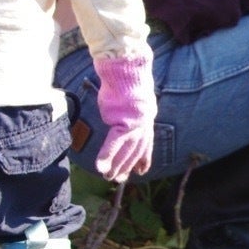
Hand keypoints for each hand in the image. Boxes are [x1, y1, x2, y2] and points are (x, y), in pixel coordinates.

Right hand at [92, 53, 156, 181]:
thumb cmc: (128, 77)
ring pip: (125, 151)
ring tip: (108, 177)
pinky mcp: (122, 124)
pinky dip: (107, 156)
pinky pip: (113, 144)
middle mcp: (144, 124)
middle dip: (127, 166)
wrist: (128, 69)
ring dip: (116, 166)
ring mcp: (134, 125)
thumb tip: (123, 106)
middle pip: (135, 150)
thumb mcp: (133, 94)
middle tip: (119, 179)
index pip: (146, 143)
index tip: (141, 171)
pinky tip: (100, 167)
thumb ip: (130, 107)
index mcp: (147, 117)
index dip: (144, 159)